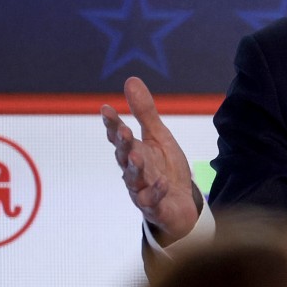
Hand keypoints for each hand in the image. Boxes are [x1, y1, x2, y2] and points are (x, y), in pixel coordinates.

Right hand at [101, 76, 200, 240]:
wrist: (181, 204)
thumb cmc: (165, 168)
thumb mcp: (158, 137)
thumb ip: (145, 112)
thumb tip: (131, 80)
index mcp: (134, 151)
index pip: (119, 136)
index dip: (112, 124)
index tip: (106, 109)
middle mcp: (133, 171)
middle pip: (124, 156)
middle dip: (123, 143)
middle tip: (123, 131)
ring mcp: (142, 190)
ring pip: (134, 179)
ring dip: (135, 168)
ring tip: (137, 156)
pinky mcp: (154, 207)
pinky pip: (152, 201)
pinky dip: (155, 192)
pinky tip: (162, 183)